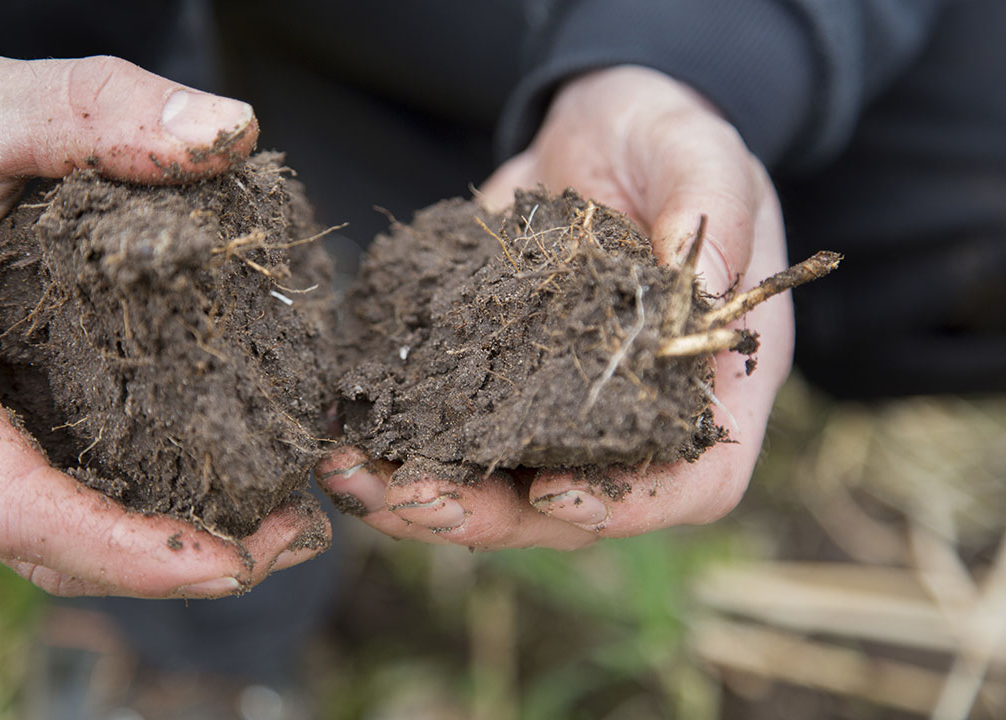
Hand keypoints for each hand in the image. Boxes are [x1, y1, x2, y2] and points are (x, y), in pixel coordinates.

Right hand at [0, 36, 328, 596]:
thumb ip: (96, 111)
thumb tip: (231, 130)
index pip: (10, 506)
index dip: (122, 551)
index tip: (235, 562)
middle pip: (48, 544)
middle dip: (173, 563)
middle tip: (296, 535)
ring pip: (57, 530)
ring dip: (170, 543)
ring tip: (285, 520)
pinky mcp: (4, 413)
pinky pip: (66, 483)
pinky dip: (148, 500)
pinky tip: (230, 473)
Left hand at [319, 66, 791, 549]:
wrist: (593, 136)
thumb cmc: (665, 143)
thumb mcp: (698, 153)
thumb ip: (708, 206)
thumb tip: (700, 281)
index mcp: (704, 386)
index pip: (690, 484)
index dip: (629, 503)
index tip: (554, 492)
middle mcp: (627, 420)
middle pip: (572, 506)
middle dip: (489, 514)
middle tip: (415, 499)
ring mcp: (553, 413)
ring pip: (496, 488)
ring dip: (423, 495)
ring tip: (354, 477)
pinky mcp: (493, 387)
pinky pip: (448, 436)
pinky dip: (394, 444)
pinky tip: (342, 439)